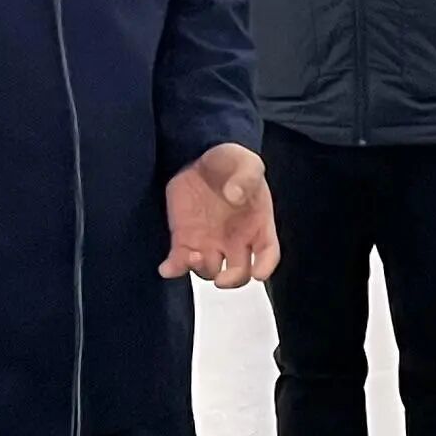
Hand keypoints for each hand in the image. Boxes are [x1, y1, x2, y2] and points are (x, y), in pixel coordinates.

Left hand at [162, 144, 278, 288]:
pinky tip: (167, 267)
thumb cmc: (230, 161)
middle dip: (232, 280)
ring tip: (192, 256)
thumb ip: (246, 176)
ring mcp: (209, 242)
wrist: (200, 156)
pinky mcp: (185, 240)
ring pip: (209, 270)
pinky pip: (179, 262)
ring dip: (202, 269)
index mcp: (257, 225)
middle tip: (222, 278)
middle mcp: (236, 240)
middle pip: (240, 273)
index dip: (266, 266)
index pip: (268, 253)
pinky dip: (173, 269)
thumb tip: (235, 194)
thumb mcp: (245, 162)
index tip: (259, 273)